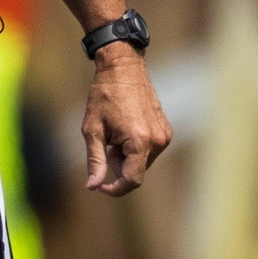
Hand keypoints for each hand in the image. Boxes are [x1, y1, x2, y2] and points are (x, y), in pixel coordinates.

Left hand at [81, 44, 169, 195]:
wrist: (123, 69)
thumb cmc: (104, 97)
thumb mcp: (92, 130)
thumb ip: (95, 160)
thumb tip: (93, 186)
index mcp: (140, 141)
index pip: (132, 180)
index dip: (115, 189)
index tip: (100, 186)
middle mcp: (157, 141)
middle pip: (136, 172)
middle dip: (117, 166)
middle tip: (104, 145)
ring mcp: (164, 136)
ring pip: (141, 162)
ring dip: (125, 157)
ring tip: (114, 135)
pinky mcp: (165, 131)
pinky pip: (148, 151)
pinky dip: (134, 148)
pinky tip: (124, 130)